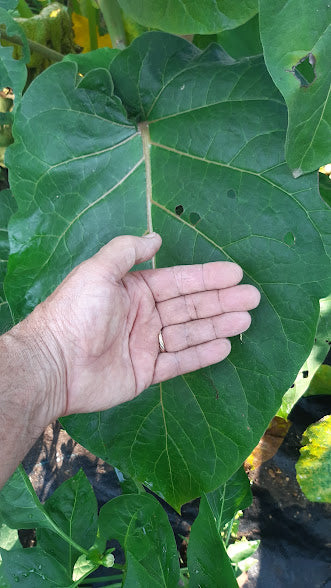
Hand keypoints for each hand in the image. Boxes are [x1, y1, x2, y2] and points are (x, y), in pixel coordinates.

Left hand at [38, 233, 259, 415]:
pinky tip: (224, 346)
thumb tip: (155, 237)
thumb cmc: (75, 312)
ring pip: (190, 333)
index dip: (207, 277)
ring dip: (218, 325)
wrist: (54, 363)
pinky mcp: (146, 372)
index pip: (179, 281)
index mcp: (135, 290)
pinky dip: (201, 354)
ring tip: (245, 319)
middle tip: (252, 297)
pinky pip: (179, 361)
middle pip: (190, 306)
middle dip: (221, 300)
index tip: (235, 274)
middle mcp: (144, 315)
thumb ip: (127, 251)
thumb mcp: (98, 271)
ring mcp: (146, 344)